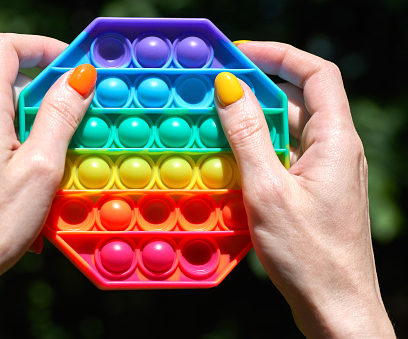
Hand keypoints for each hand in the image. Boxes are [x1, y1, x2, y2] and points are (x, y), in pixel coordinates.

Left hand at [0, 34, 95, 337]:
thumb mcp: (40, 168)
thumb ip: (60, 115)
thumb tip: (78, 77)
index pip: (5, 48)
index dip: (41, 47)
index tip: (71, 67)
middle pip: (3, 85)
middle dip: (43, 100)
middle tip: (71, 130)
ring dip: (26, 129)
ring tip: (46, 170)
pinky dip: (6, 147)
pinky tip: (18, 185)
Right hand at [214, 42, 394, 336]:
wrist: (335, 306)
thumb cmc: (308, 254)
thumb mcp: (268, 190)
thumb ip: (247, 136)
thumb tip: (230, 88)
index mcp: (336, 140)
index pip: (317, 73)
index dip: (279, 55)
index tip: (240, 54)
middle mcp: (336, 149)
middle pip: (298, 100)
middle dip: (257, 88)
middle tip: (216, 87)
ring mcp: (325, 171)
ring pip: (288, 130)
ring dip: (253, 122)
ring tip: (214, 121)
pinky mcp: (313, 190)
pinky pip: (284, 156)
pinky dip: (258, 150)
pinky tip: (230, 159)